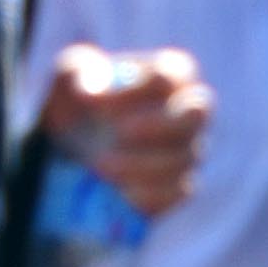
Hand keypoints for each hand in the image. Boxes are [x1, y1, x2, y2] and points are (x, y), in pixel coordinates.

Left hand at [44, 41, 207, 220]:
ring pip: (184, 157)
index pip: (166, 78)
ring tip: (99, 167)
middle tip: (118, 134)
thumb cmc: (83, 101)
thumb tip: (90, 91)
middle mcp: (190, 110)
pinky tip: (119, 192)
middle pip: (196, 114)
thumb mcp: (71, 77)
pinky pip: (178, 192)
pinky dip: (149, 194)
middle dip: (157, 125)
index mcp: (172, 74)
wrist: (75, 145)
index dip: (131, 92)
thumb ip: (76, 72)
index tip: (93, 103)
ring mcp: (189, 149)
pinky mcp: (179, 185)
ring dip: (141, 164)